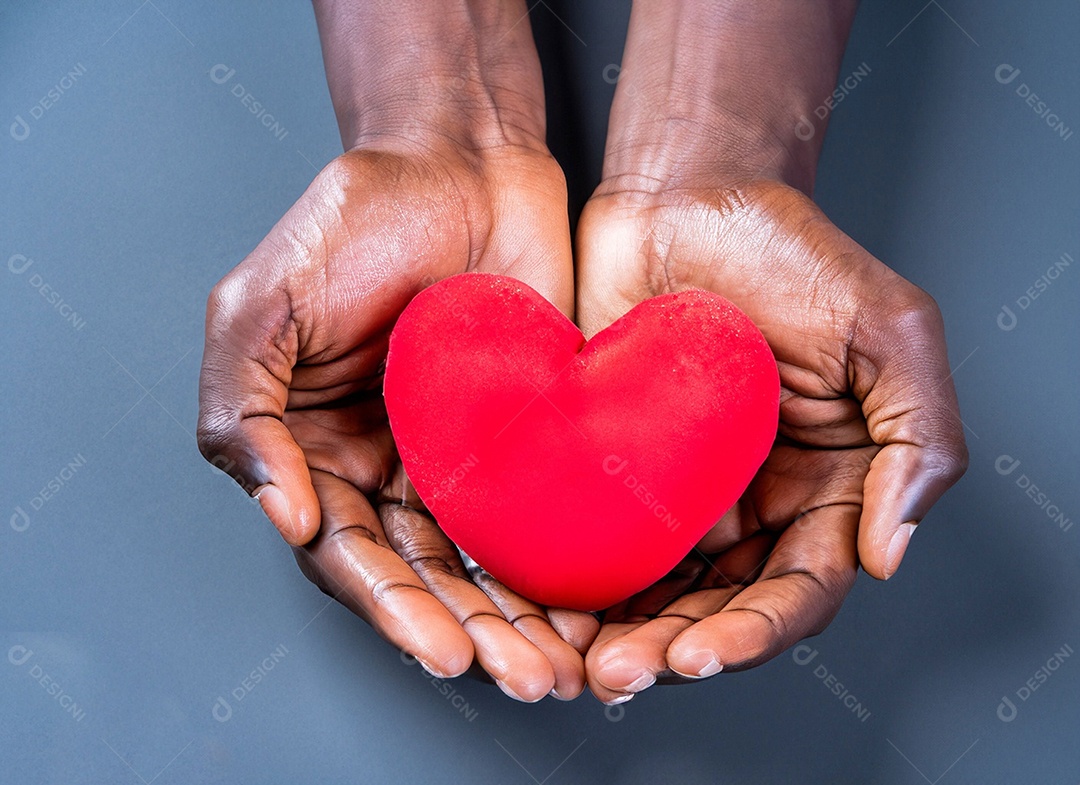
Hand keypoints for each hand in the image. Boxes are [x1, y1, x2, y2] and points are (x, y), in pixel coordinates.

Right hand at [198, 0, 599, 700]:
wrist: (462, 159)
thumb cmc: (355, 220)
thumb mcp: (260, 306)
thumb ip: (240, 411)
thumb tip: (284, 514)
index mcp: (316, 453)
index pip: (349, 556)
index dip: (393, 610)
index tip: (443, 650)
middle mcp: (387, 469)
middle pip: (425, 577)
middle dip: (472, 635)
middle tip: (524, 679)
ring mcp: (460, 459)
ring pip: (487, 563)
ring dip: (522, 622)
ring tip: (564, 668)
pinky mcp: (526, 437)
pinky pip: (542, 513)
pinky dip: (564, 565)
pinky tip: (594, 608)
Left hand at [576, 176, 966, 701]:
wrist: (684, 195)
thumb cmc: (789, 250)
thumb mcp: (889, 330)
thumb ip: (916, 438)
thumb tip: (890, 551)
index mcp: (825, 486)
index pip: (797, 588)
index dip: (753, 634)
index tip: (700, 653)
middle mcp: (750, 500)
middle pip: (716, 608)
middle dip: (673, 651)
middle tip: (622, 672)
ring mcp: (676, 487)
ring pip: (651, 590)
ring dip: (619, 635)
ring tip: (578, 659)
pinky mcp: (611, 463)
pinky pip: (593, 537)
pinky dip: (572, 582)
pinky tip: (542, 607)